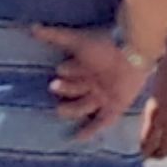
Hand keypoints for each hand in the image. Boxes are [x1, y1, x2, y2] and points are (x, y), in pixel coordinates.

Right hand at [35, 25, 157, 141]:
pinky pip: (102, 122)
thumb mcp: (77, 41)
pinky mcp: (116, 105)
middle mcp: (94, 81)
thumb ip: (54, 35)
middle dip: (64, 89)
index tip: (60, 70)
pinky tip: (76, 138)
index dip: (66, 70)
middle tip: (54, 86)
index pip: (69, 71)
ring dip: (70, 109)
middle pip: (74, 89)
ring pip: (83, 107)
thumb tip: (31, 28)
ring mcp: (104, 94)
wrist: (134, 50)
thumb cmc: (105, 44)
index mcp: (86, 65)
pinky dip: (89, 130)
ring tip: (59, 109)